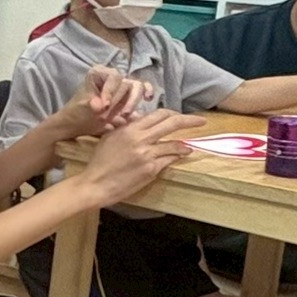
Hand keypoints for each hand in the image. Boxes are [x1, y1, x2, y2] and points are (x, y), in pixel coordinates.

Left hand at [53, 65, 146, 138]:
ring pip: (136, 87)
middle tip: (110, 116)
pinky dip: (147, 91)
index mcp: (98, 73)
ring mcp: (121, 84)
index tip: (104, 107)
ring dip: (133, 102)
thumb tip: (100, 106)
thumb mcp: (83, 109)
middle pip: (126, 84)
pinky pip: (142, 88)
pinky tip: (148, 99)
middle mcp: (112, 75)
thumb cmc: (78, 114)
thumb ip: (92, 105)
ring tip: (125, 115)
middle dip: (120, 101)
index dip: (111, 91)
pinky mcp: (129, 94)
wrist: (77, 124)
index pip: (113, 78)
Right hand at [76, 109, 198, 206]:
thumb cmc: (100, 161)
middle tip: (201, 122)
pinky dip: (175, 157)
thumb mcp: (110, 137)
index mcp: (130, 128)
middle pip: (171, 124)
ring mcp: (147, 154)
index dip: (173, 113)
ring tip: (190, 146)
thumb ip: (127, 127)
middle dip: (190, 121)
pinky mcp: (150, 169)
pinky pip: (168, 160)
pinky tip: (180, 156)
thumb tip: (141, 120)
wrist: (95, 183)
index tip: (182, 115)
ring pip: (174, 145)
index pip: (158, 114)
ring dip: (185, 145)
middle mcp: (140, 139)